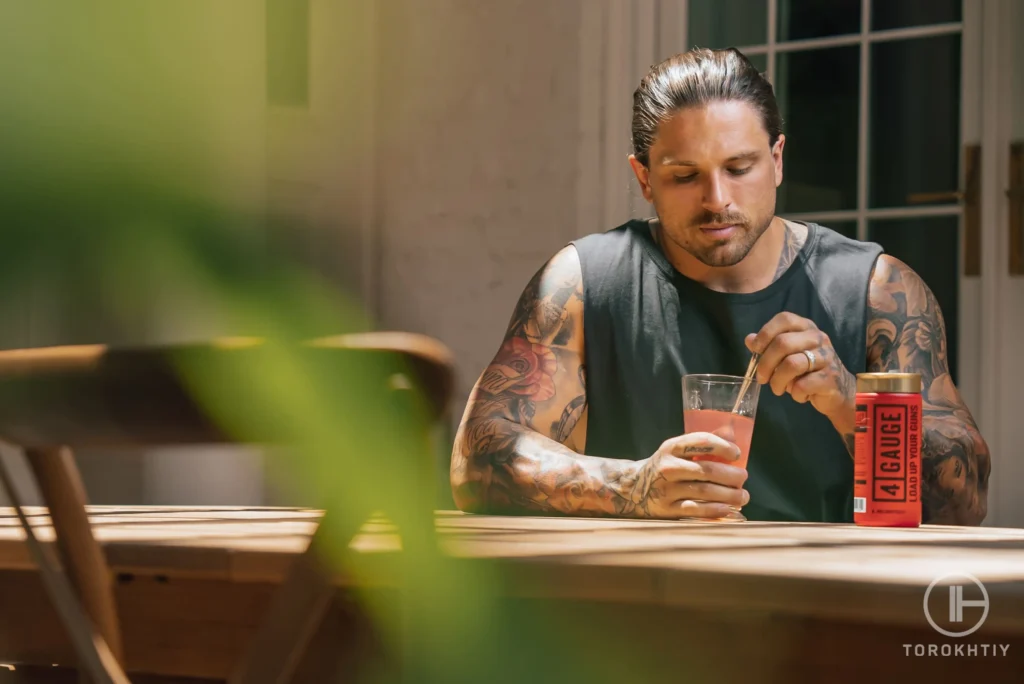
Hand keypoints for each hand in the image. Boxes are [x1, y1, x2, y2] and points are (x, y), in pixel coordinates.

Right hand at [626, 433, 748, 518]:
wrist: (633, 487)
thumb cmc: (664, 466)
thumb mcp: (677, 450)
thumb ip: (702, 444)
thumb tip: (732, 435)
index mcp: (672, 448)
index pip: (701, 441)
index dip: (723, 447)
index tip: (737, 454)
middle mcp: (668, 467)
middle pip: (707, 470)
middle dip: (731, 475)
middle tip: (743, 478)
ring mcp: (666, 489)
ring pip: (704, 491)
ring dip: (729, 494)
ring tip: (743, 496)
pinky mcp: (667, 509)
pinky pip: (696, 509)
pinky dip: (715, 510)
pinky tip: (728, 509)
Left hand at [745, 312, 855, 432]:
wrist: (838, 391)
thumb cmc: (807, 371)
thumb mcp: (787, 356)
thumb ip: (768, 346)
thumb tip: (749, 339)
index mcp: (806, 328)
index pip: (784, 319)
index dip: (765, 333)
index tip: (755, 350)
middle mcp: (818, 338)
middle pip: (783, 343)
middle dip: (765, 364)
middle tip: (762, 378)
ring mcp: (826, 357)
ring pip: (792, 365)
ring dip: (777, 381)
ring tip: (777, 389)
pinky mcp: (830, 377)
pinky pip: (802, 385)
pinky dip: (794, 393)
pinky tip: (798, 394)